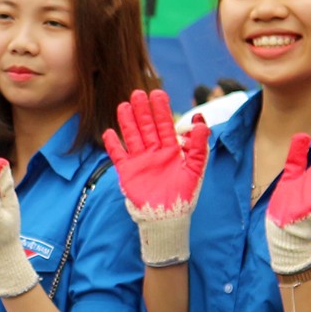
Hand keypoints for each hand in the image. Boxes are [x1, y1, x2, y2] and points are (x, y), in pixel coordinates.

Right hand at [102, 89, 209, 266]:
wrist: (168, 217)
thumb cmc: (184, 195)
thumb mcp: (196, 168)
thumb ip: (200, 146)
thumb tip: (202, 123)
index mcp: (171, 150)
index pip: (165, 125)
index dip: (161, 110)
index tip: (157, 93)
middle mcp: (154, 152)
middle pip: (146, 127)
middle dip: (142, 111)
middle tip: (138, 93)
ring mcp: (140, 161)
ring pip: (132, 136)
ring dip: (127, 122)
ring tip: (123, 106)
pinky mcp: (127, 172)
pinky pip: (118, 155)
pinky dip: (113, 145)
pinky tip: (108, 133)